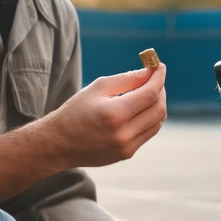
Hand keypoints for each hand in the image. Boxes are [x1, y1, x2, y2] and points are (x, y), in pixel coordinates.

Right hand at [44, 64, 166, 167]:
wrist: (60, 143)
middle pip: (158, 109)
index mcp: (114, 114)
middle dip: (160, 90)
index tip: (159, 66)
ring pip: (157, 122)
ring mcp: (127, 147)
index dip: (158, 78)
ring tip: (147, 92)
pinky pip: (149, 132)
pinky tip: (142, 109)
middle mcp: (123, 134)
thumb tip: (150, 72)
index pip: (150, 94)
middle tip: (154, 79)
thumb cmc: (76, 111)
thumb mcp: (98, 88)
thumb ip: (127, 79)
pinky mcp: (127, 154)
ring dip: (157, 104)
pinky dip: (151, 118)